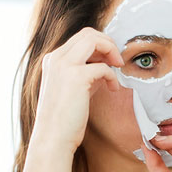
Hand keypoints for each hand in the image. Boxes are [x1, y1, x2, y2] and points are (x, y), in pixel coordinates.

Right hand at [31, 27, 122, 153]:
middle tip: (118, 60)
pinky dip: (112, 76)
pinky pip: (103, 67)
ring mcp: (64, 65)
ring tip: (118, 67)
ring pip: (93, 39)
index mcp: (53, 59)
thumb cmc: (65, 118)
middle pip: (88, 33)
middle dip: (108, 43)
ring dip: (111, 50)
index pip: (80, 38)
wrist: (53, 138)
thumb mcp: (75, 88)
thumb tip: (106, 65)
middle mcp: (56, 58)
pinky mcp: (76, 77)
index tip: (110, 60)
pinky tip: (113, 88)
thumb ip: (87, 73)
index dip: (100, 45)